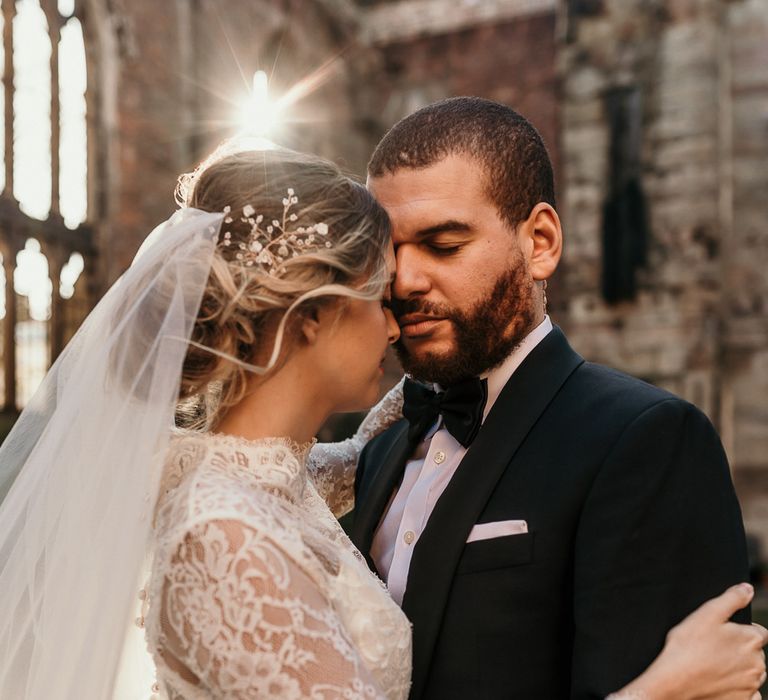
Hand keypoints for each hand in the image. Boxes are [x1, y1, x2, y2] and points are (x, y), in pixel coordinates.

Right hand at [612, 583, 767, 699]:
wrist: (675, 681)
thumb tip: (748, 589)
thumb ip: (731, 598)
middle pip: (755, 653)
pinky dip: (739, 688)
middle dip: (740, 649)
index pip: (759, 631)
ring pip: (752, 672)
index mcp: (752, 639)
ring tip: (713, 663)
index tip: (722, 632)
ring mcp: (751, 685)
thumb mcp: (707, 613)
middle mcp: (758, 663)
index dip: (741, 630)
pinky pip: (749, 694)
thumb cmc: (688, 646)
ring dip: (740, 668)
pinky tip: (720, 681)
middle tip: (713, 647)